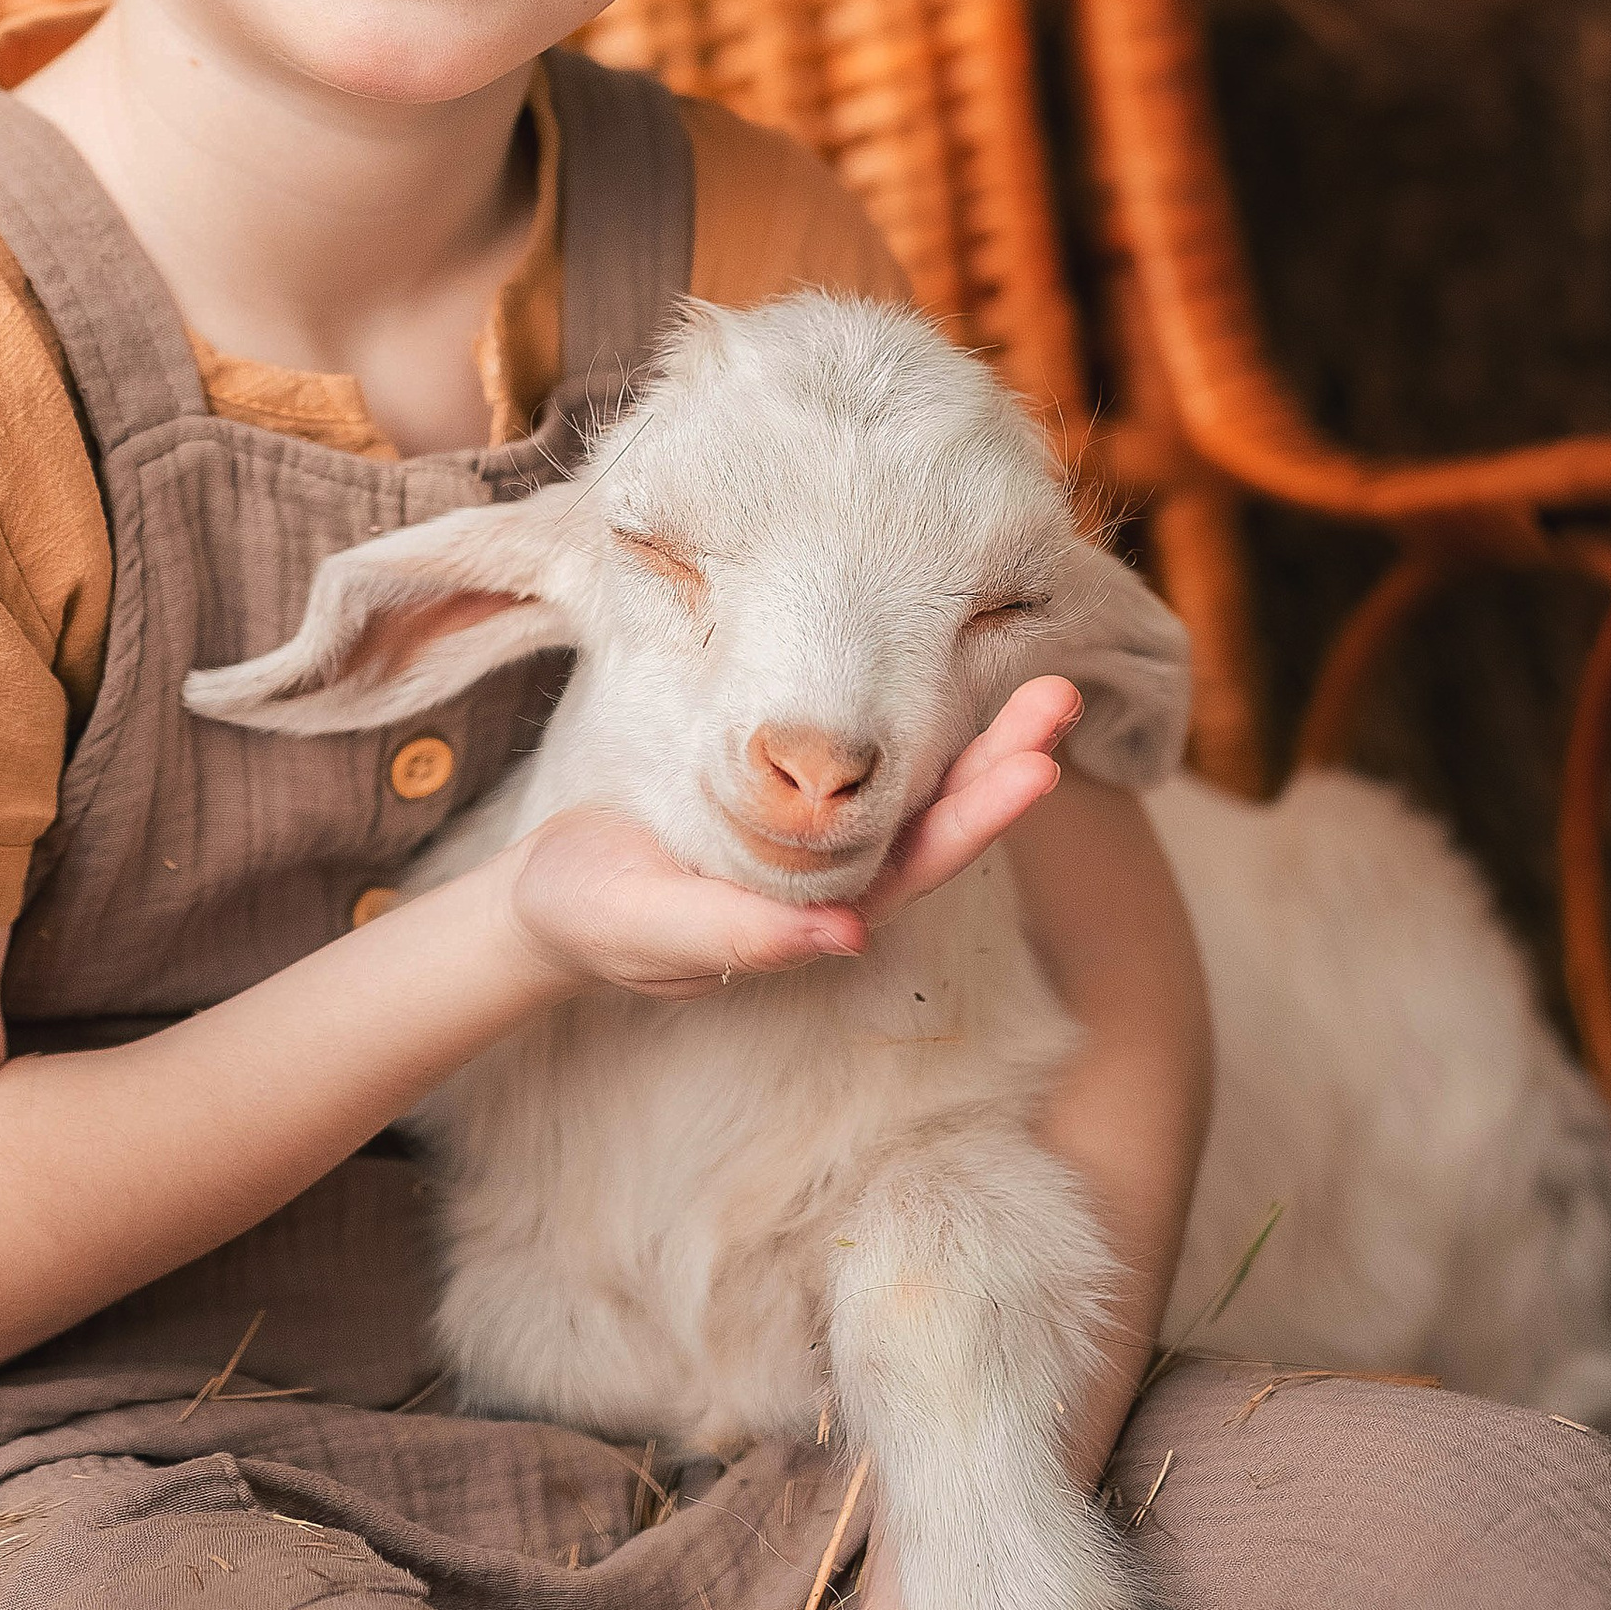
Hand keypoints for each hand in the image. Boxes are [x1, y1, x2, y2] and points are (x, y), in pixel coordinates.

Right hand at [500, 678, 1082, 1007]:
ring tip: (1043, 679)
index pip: (918, 867)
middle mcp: (839, 880)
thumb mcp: (651, 927)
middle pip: (941, 821)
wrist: (550, 895)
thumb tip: (845, 939)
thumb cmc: (594, 916)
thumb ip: (740, 936)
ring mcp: (821, 839)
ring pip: (919, 787)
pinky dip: (921, 717)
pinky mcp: (795, 796)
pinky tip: (954, 671)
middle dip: (1006, 759)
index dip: (979, 820)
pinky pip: (876, 758)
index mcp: (816, 916)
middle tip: (1061, 693)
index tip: (1037, 769)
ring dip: (984, 737)